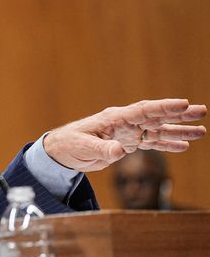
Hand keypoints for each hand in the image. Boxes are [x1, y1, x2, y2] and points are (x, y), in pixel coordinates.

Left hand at [43, 99, 206, 171]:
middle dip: (178, 114)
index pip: (143, 111)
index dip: (163, 107)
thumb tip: (120, 151)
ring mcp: (127, 133)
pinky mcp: (126, 144)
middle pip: (156, 117)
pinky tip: (183, 146)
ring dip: (178, 131)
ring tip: (201, 131)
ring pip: (157, 130)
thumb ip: (102, 149)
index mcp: (114, 119)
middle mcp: (124, 123)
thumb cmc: (68, 144)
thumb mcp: (83, 147)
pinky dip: (166, 145)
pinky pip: (151, 143)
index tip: (184, 103)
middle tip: (202, 111)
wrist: (60, 152)